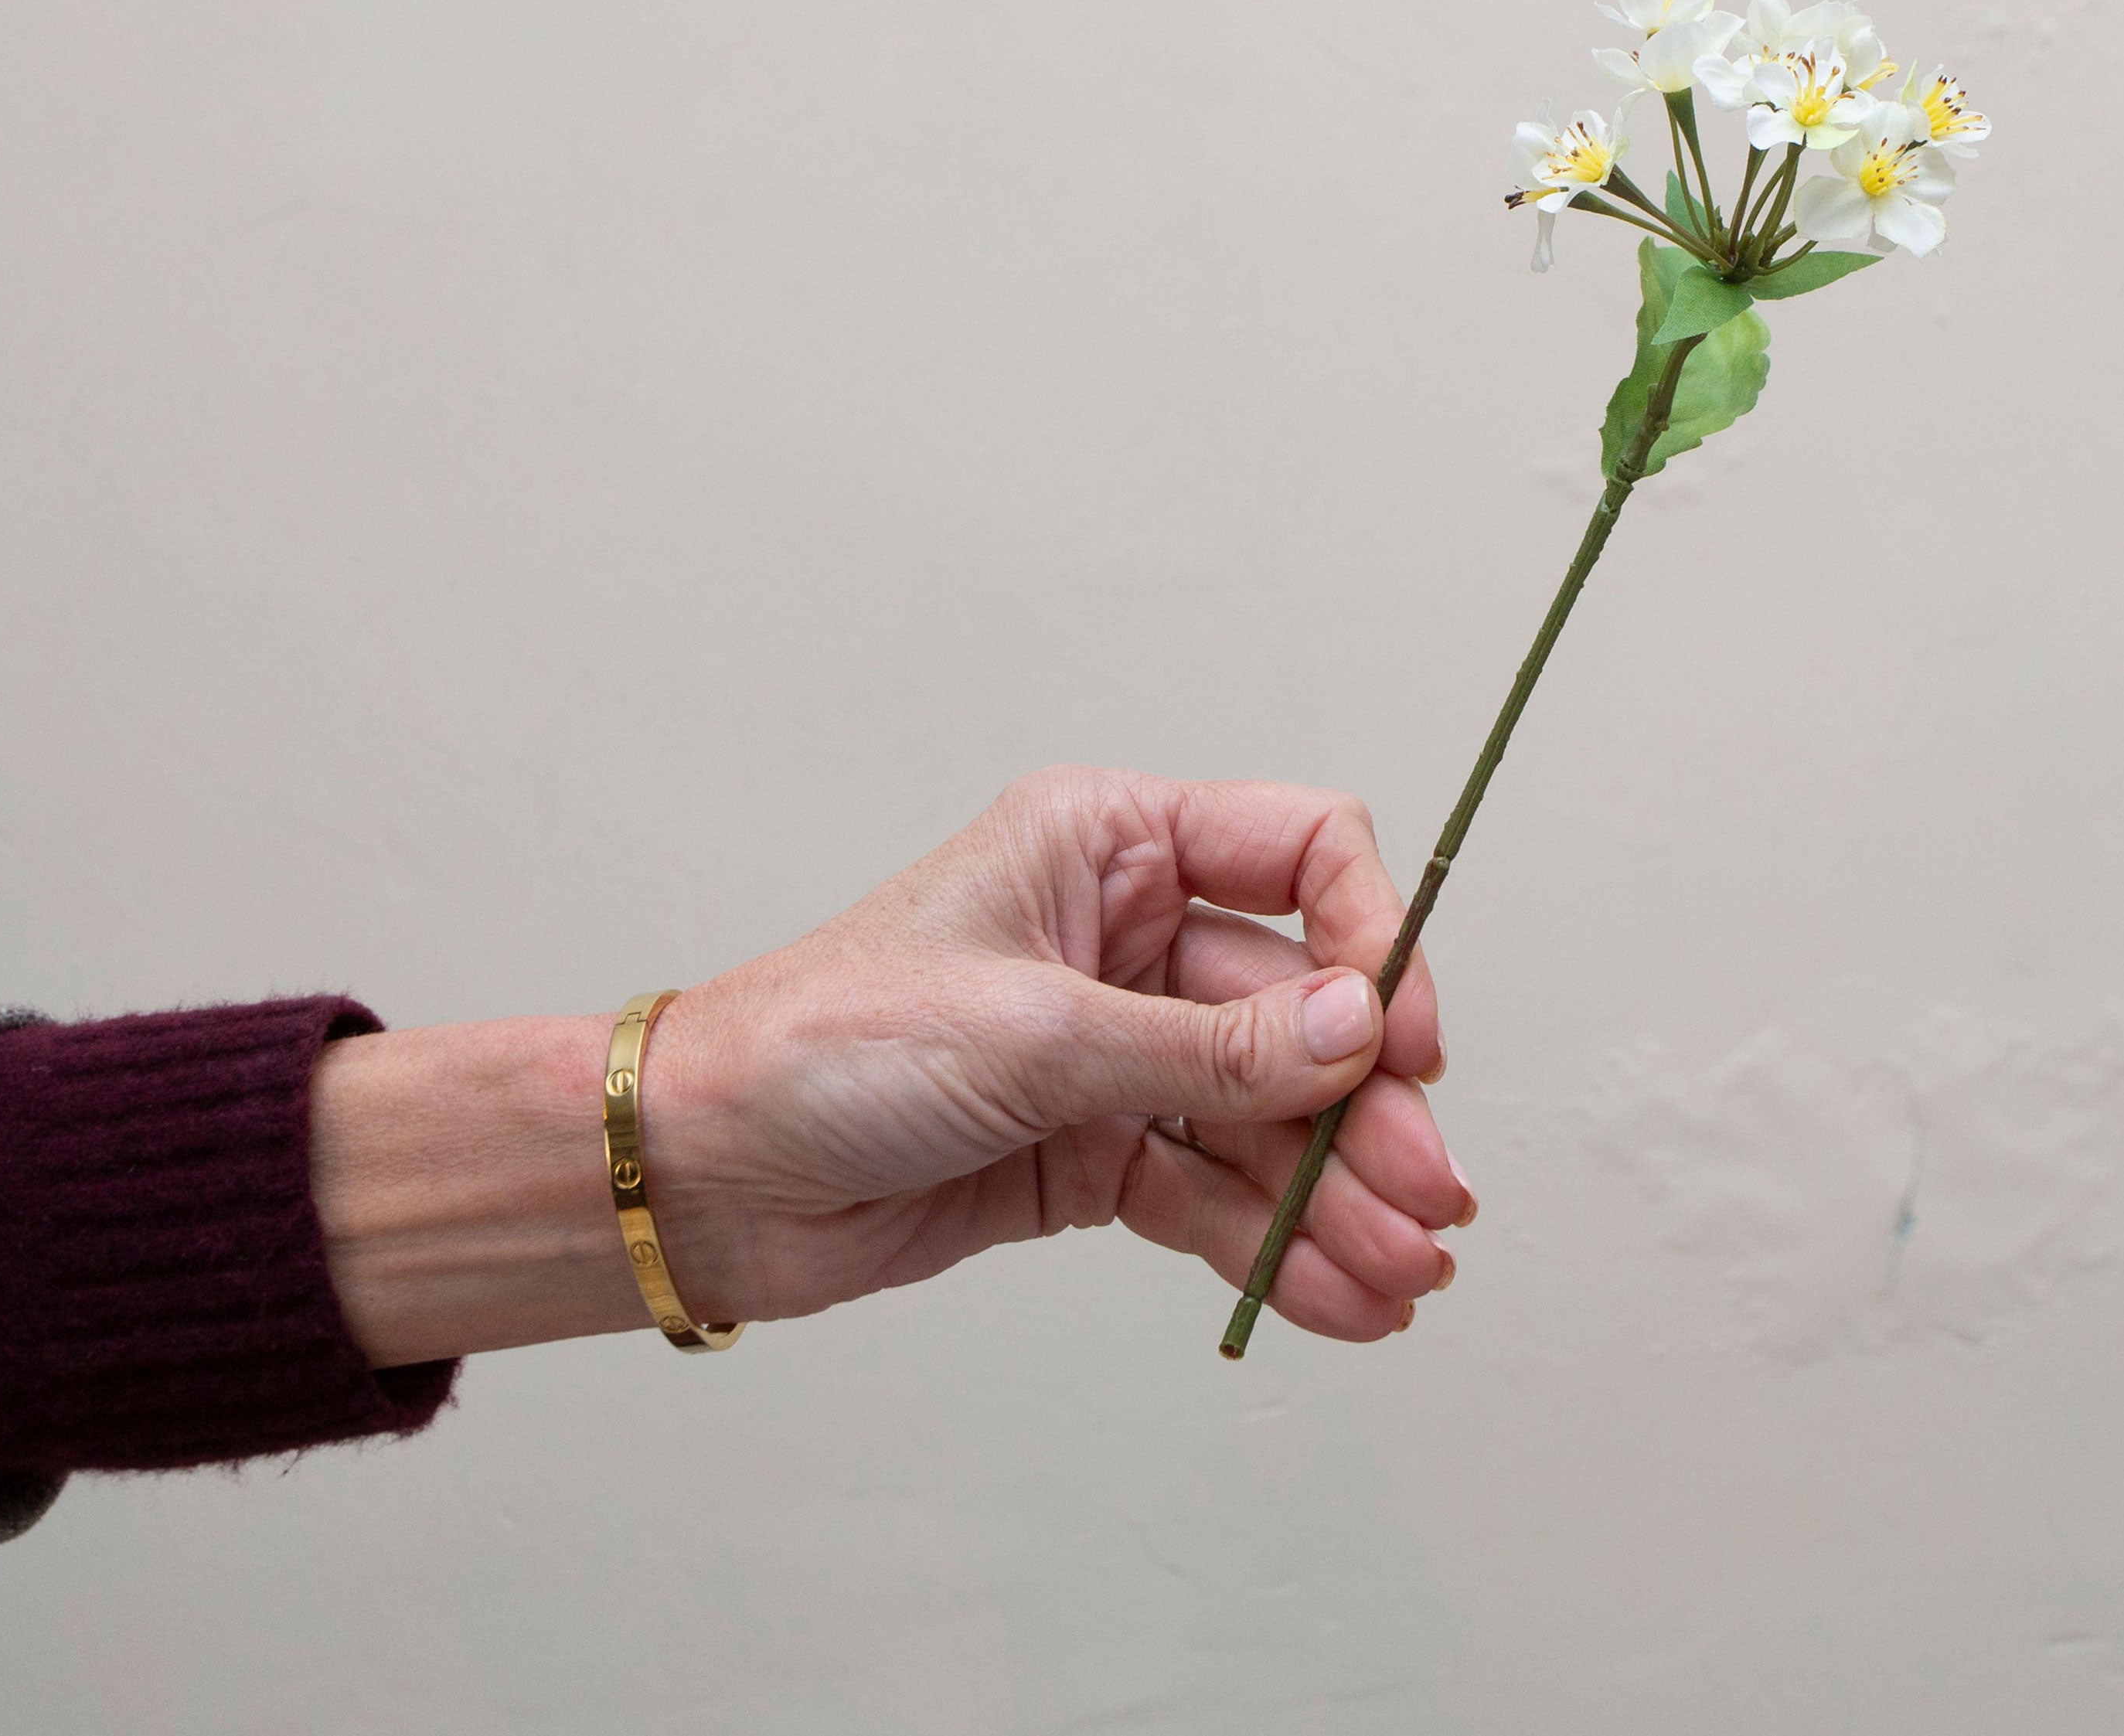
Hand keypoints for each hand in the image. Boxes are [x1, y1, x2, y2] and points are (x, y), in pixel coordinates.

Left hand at [644, 766, 1467, 1342]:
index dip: (1368, 934)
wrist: (714, 1170)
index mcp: (1106, 844)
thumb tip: (1355, 1031)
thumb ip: (1206, 1046)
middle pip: (1298, 1006)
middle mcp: (1126, 934)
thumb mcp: (1033, 1033)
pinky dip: (1275, 1244)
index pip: (1297, 850)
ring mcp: (1116, 1047)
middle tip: (1429, 1196)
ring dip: (1335, 1194)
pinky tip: (1342, 1297)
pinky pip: (1213, 1189)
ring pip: (1266, 1114)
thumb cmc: (831, 1044)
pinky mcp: (1096, 1147)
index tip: (1399, 1037)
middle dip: (1365, 1104)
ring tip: (1402, 1273)